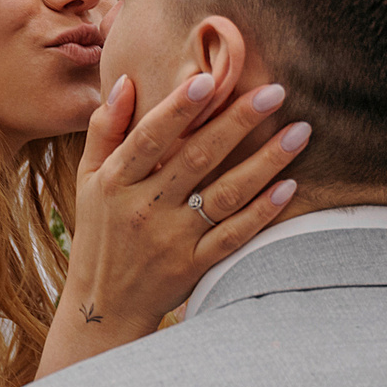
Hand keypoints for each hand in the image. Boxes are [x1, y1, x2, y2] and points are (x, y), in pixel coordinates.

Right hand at [37, 73, 310, 378]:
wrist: (103, 305)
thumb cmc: (99, 231)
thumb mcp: (87, 178)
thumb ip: (105, 129)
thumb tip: (125, 81)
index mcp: (115, 181)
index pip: (149, 137)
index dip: (178, 109)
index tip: (208, 80)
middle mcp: (144, 208)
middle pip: (197, 158)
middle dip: (238, 122)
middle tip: (275, 91)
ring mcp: (171, 239)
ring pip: (224, 195)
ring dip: (265, 162)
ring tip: (299, 132)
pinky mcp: (194, 266)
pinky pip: (234, 236)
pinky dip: (262, 213)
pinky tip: (289, 187)